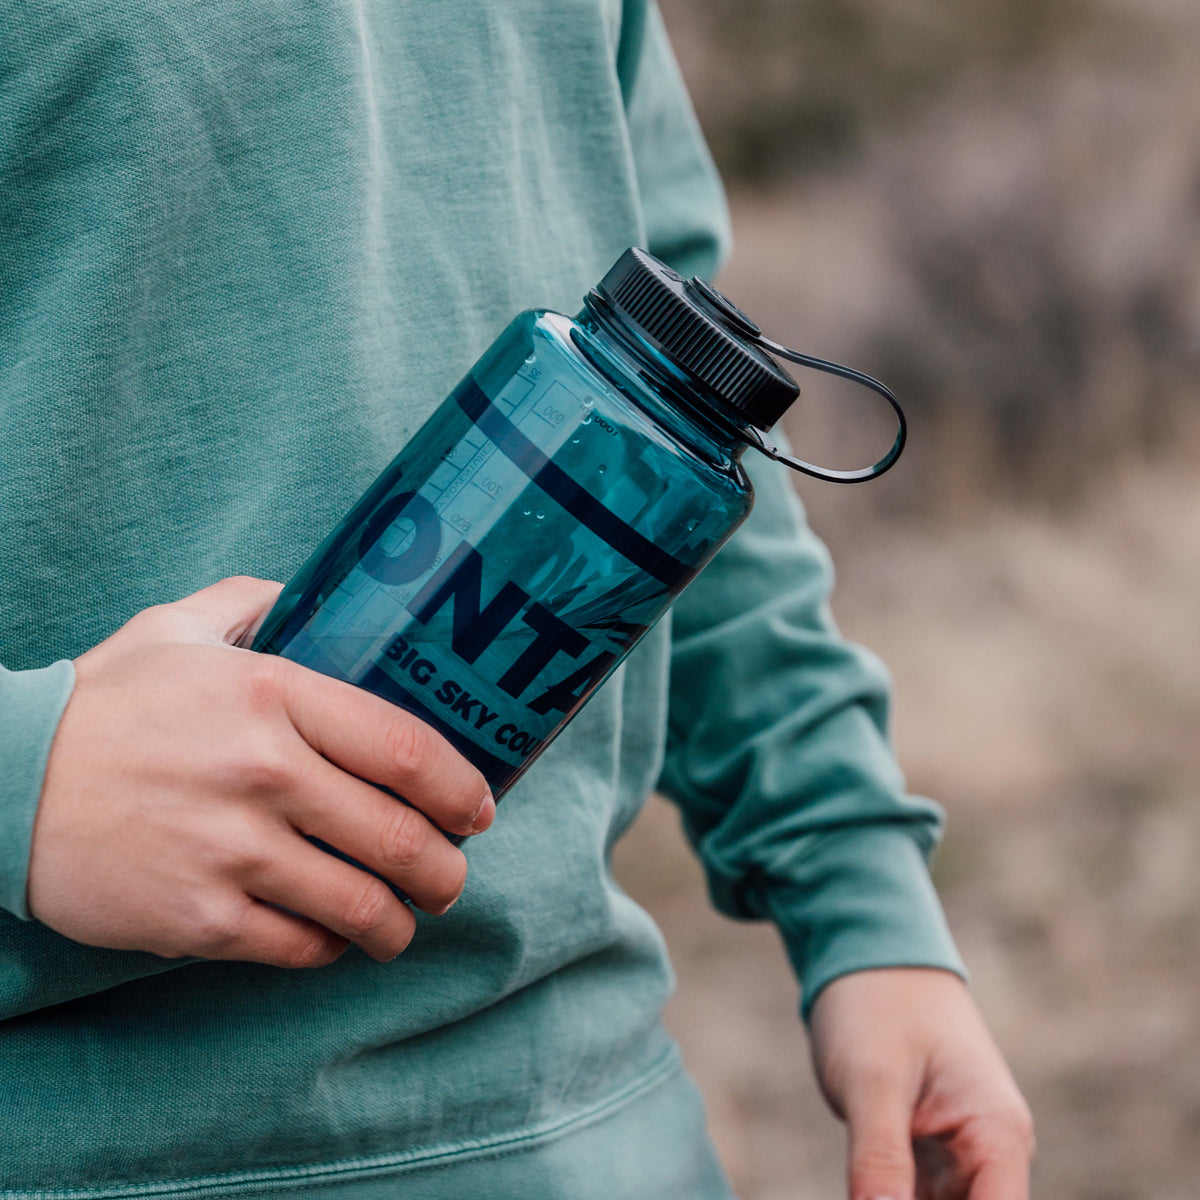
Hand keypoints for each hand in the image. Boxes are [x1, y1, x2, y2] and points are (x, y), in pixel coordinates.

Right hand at [28, 576, 493, 967]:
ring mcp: (233, 852)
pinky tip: (333, 934)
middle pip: (400, 837)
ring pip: (361, 904)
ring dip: (402, 922)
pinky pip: (299, 946)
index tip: (479, 809)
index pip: (406, 748)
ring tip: (408, 919)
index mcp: (273, 694)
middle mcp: (265, 774)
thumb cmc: (100, 703)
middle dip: (446, 868)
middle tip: (453, 875)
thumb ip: (254, 600)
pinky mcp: (199, 919)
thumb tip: (322, 594)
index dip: (462, 787)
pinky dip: (331, 946)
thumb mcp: (174, 626)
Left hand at [809, 968, 1033, 1199]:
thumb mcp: (872, 1080)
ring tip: (863, 1192)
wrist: (867, 951)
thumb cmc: (876, 1002)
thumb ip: (879, 1159)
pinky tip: (863, 1198)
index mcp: (997, 1136)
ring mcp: (960, 1158)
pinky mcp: (926, 1155)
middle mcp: (991, 1155)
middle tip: (867, 1198)